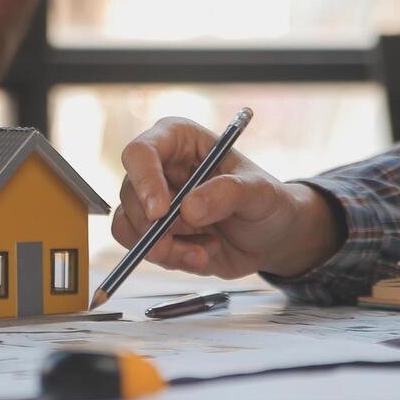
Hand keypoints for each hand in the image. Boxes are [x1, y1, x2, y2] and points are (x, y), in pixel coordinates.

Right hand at [112, 118, 342, 278]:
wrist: (271, 237)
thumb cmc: (267, 201)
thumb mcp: (260, 192)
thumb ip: (228, 193)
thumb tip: (188, 209)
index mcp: (179, 141)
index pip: (141, 152)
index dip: (145, 181)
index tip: (161, 212)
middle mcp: (159, 169)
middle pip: (129, 193)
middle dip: (153, 226)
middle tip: (181, 243)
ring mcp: (153, 203)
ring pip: (128, 225)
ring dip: (163, 248)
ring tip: (203, 252)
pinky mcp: (154, 233)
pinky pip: (142, 249)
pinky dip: (171, 259)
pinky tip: (202, 255)